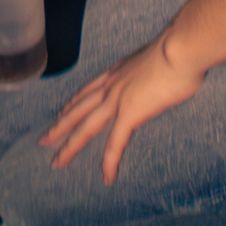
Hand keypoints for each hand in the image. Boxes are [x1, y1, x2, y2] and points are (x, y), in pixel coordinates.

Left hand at [38, 31, 204, 184]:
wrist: (181, 47)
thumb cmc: (181, 47)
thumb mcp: (160, 56)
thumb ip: (155, 67)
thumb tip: (164, 70)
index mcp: (119, 70)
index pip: (89, 88)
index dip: (74, 101)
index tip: (63, 110)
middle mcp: (113, 84)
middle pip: (78, 109)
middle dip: (60, 126)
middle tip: (44, 140)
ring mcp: (118, 99)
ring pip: (86, 127)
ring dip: (69, 146)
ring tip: (57, 162)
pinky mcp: (130, 113)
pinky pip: (115, 144)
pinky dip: (109, 163)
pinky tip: (107, 178)